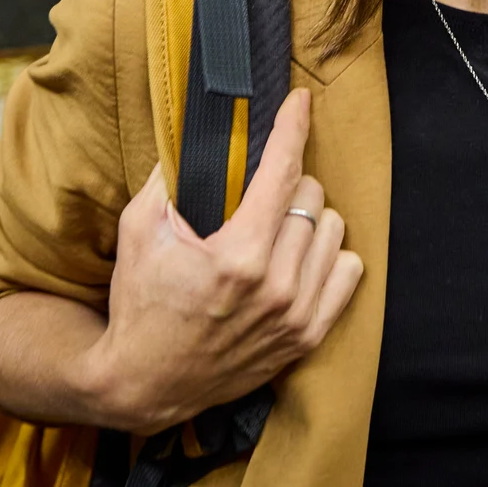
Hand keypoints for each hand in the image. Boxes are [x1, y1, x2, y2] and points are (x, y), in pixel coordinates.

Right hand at [87, 89, 362, 436]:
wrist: (144, 384)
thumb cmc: (140, 303)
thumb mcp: (138, 231)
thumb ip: (167, 177)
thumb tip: (193, 133)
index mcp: (237, 255)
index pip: (283, 173)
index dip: (293, 128)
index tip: (301, 103)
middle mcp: (275, 286)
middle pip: (311, 197)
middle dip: (288, 183)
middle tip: (260, 194)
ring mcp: (296, 315)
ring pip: (335, 230)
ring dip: (309, 219)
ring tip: (277, 228)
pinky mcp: (306, 338)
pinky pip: (349, 272)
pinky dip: (330, 257)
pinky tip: (300, 258)